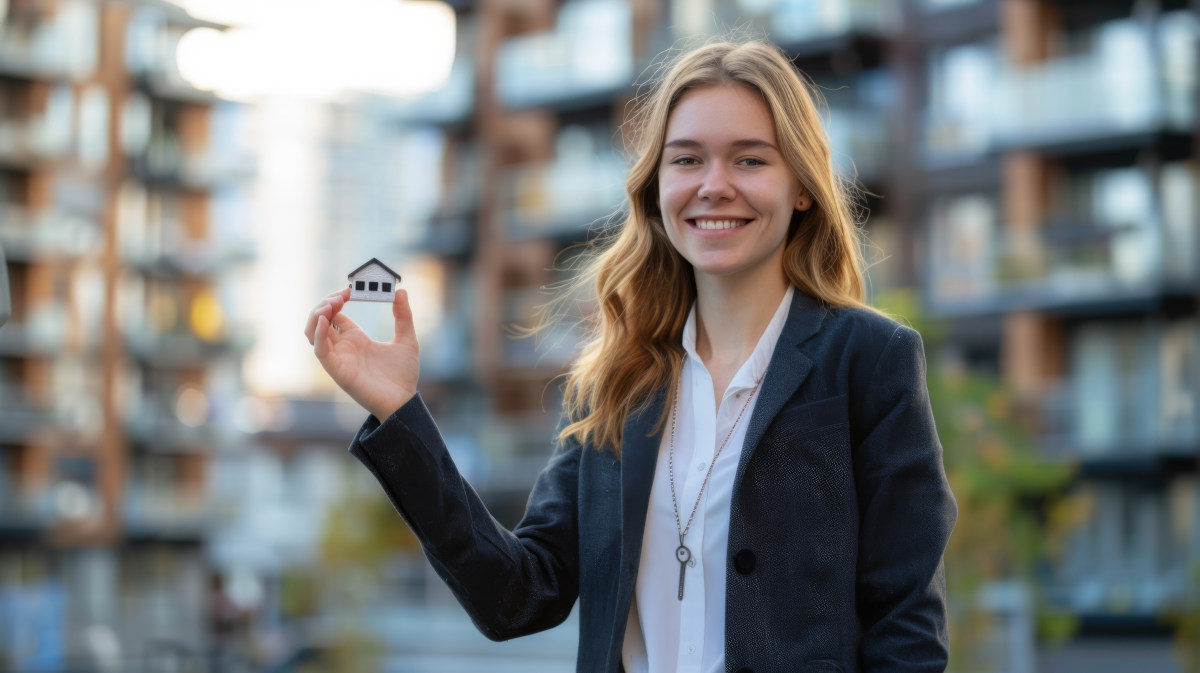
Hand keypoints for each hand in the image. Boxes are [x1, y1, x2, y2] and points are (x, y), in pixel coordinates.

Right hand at [304, 287, 419, 419]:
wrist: (404, 400)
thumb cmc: (403, 375)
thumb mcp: (406, 339)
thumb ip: (403, 316)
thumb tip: (401, 291)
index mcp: (356, 339)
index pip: (335, 314)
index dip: (337, 299)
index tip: (349, 289)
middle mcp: (343, 347)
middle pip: (320, 320)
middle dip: (325, 303)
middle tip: (340, 295)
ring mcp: (338, 357)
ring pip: (313, 333)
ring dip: (317, 315)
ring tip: (331, 304)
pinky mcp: (337, 369)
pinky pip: (320, 351)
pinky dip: (318, 334)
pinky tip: (325, 321)